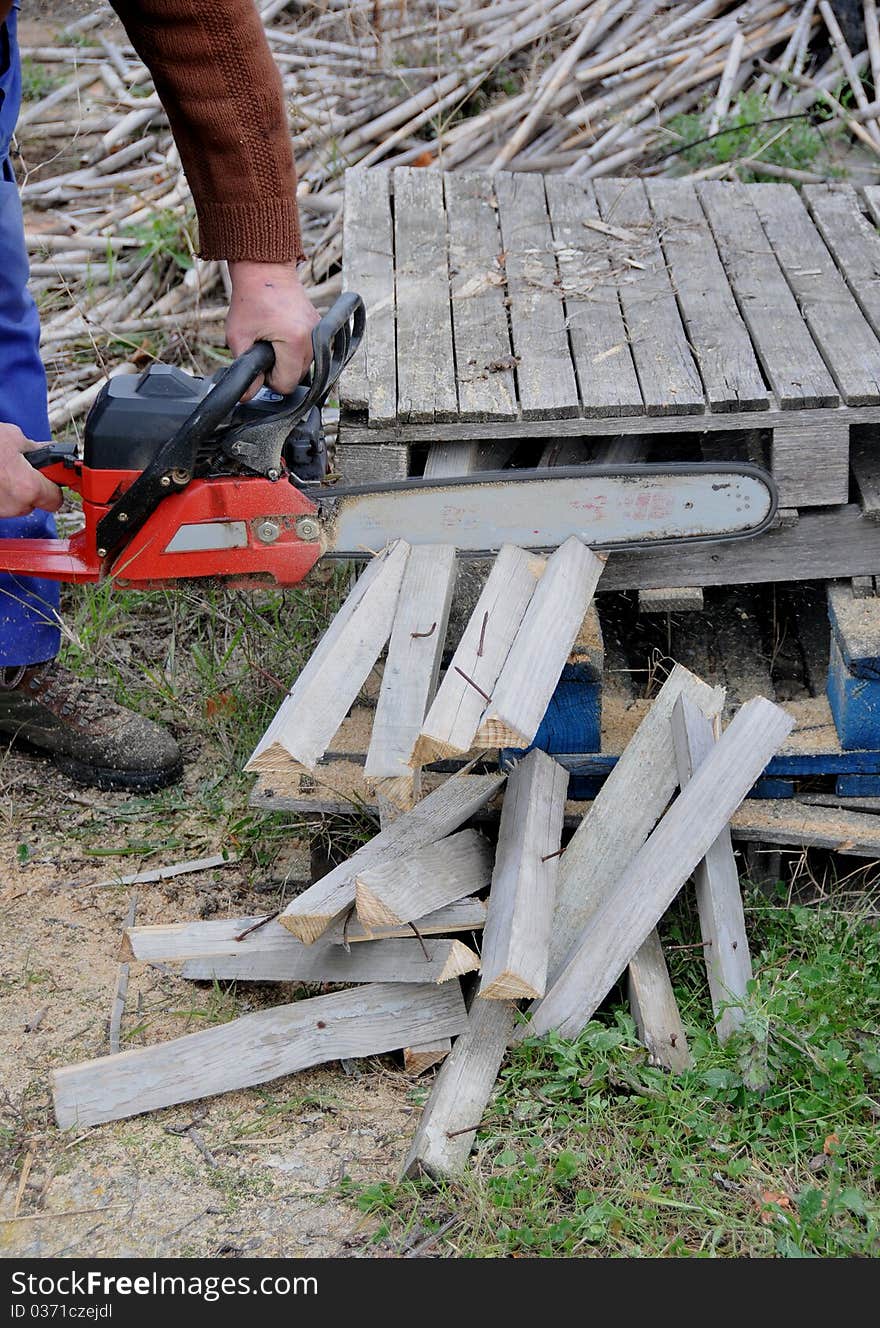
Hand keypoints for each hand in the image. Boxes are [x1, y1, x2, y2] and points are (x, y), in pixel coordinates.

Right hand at [0, 423, 62, 518]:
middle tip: (18, 466)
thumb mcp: (12, 437)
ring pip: (16, 504)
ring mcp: (0, 511)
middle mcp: (15, 506)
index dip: (53, 485)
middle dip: (31, 485)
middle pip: (35, 502)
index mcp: (28, 488)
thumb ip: (36, 450)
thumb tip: (48, 454)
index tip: (51, 477)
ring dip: (12, 489)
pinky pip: (1, 503)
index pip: (57, 499)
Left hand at [226, 262, 320, 398]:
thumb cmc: (250, 299)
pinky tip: (282, 334)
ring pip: (304, 367)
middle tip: (263, 347)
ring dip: (286, 360)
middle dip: (278, 370)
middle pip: (297, 378)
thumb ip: (243, 371)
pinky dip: (294, 350)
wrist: (265, 269)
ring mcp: (319, 334)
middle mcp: (313, 341)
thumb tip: (245, 397)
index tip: (260, 362)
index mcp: (295, 343)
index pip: (286, 385)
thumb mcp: (238, 337)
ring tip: (272, 338)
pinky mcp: (319, 328)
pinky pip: (308, 353)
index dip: (269, 380)